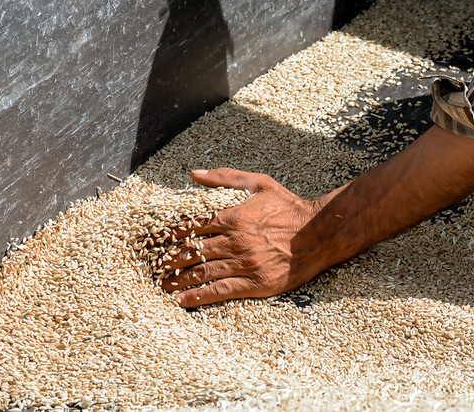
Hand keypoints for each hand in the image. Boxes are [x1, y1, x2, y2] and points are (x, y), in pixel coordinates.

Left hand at [162, 168, 330, 306]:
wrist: (318, 233)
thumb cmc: (289, 206)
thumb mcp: (259, 183)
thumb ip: (225, 177)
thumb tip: (194, 174)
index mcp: (233, 217)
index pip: (192, 226)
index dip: (170, 233)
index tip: (156, 239)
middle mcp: (235, 242)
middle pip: (192, 252)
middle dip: (169, 259)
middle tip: (155, 265)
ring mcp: (244, 264)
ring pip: (202, 273)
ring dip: (178, 279)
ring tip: (162, 284)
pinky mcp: (255, 283)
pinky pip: (220, 291)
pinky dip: (199, 296)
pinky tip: (182, 299)